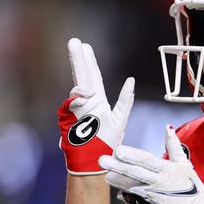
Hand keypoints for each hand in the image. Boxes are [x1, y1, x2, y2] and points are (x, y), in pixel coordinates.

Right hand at [58, 38, 134, 174]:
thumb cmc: (106, 144)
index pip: (91, 77)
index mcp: (97, 102)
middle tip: (74, 41)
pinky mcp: (72, 122)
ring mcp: (79, 112)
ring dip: (83, 73)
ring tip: (80, 54)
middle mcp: (87, 104)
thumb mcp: (120, 120)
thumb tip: (130, 81)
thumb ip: (125, 100)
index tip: (84, 46)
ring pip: (79, 88)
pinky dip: (82, 98)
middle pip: (83, 77)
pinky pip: (74, 106)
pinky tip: (93, 88)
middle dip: (79, 59)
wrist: (94, 163)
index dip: (87, 61)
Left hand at [100, 125, 203, 203]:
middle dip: (118, 166)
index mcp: (166, 170)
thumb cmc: (190, 185)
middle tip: (103, 160)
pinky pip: (133, 196)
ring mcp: (151, 194)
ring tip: (106, 175)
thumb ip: (174, 145)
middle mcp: (157, 182)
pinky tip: (115, 187)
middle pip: (135, 172)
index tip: (119, 150)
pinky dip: (124, 192)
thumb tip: (167, 128)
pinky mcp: (148, 203)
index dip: (132, 155)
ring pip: (131, 186)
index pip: (147, 161)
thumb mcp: (184, 163)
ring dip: (118, 180)